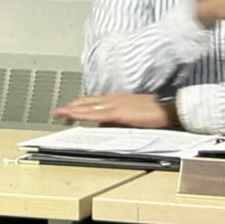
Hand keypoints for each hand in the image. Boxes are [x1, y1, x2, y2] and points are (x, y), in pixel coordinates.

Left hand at [54, 93, 177, 128]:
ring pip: (87, 106)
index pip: (92, 100)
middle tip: (57, 111)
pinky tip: (75, 117)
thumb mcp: (132, 114)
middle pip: (86, 102)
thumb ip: (118, 118)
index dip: (78, 104)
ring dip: (72, 110)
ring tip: (60, 113)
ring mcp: (114, 105)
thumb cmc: (154, 110)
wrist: (167, 107)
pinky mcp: (118, 113)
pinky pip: (96, 115)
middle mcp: (112, 99)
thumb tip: (106, 125)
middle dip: (70, 107)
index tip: (67, 107)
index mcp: (116, 99)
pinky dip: (83, 115)